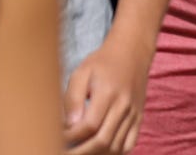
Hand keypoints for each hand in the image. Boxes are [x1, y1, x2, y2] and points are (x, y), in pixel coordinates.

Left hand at [63, 37, 151, 153]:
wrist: (132, 52)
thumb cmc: (102, 62)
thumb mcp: (81, 73)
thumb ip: (73, 99)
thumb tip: (69, 125)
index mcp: (108, 93)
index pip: (89, 126)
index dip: (70, 137)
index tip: (57, 137)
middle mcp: (124, 106)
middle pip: (103, 141)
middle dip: (80, 153)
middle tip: (64, 153)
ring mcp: (134, 114)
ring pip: (116, 147)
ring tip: (80, 152)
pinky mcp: (139, 118)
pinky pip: (129, 144)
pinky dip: (114, 152)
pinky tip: (99, 150)